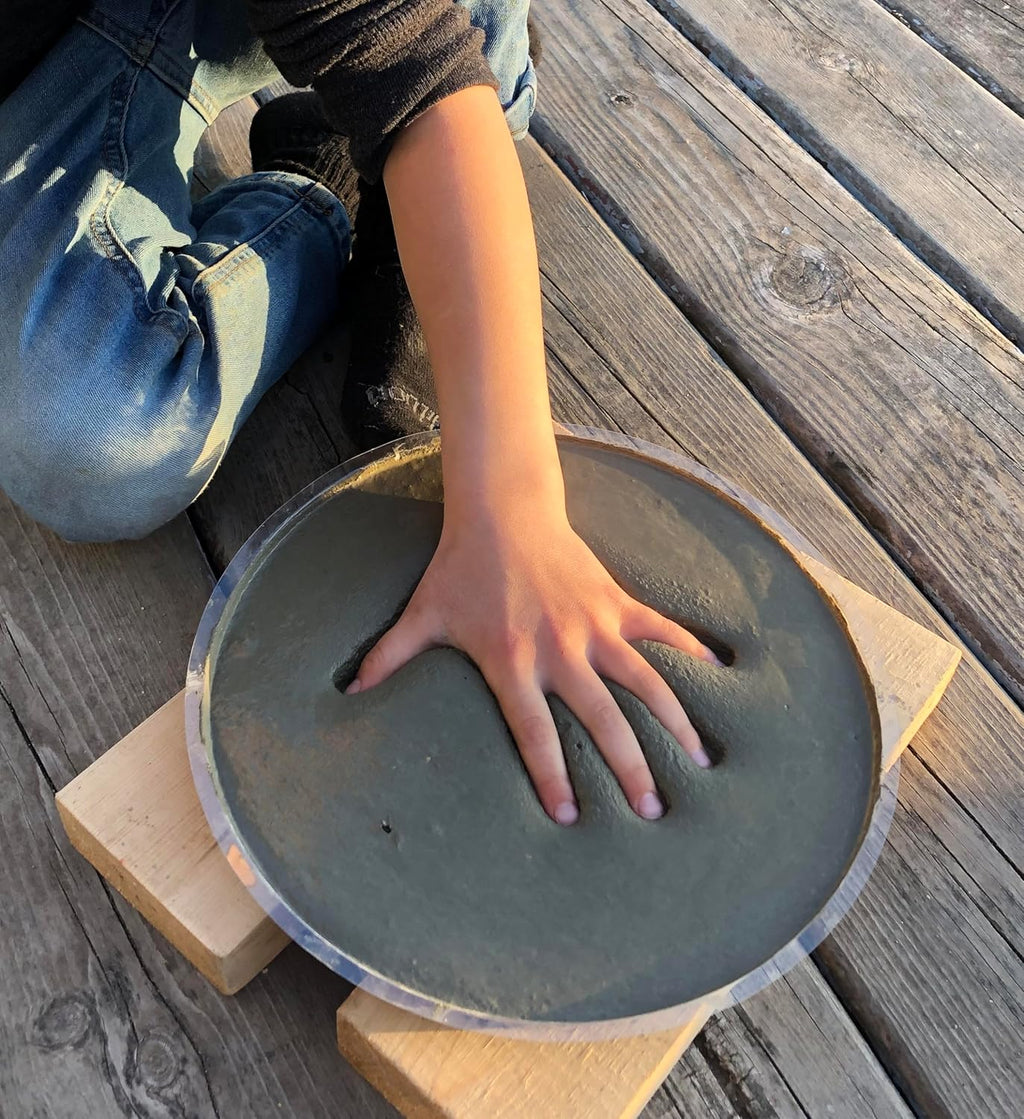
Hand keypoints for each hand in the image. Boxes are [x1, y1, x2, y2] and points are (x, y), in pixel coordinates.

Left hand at [346, 499, 721, 824]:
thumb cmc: (460, 569)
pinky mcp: (614, 599)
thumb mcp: (422, 616)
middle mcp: (558, 648)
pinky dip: (687, 649)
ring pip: (643, 680)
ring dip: (673, 722)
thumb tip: (345, 691)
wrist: (501, 510)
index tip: (570, 819)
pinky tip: (716, 673)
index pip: (534, 732)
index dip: (552, 777)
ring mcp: (593, 624)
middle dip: (629, 769)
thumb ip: (388, 657)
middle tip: (651, 814)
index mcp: (511, 661)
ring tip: (699, 761)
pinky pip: (659, 628)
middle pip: (602, 719)